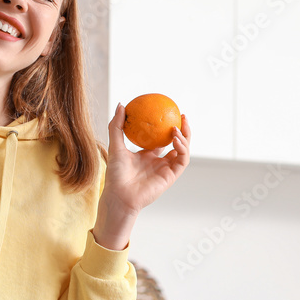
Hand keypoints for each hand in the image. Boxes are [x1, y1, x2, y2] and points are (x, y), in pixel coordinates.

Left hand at [93, 105, 190, 249]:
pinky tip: (176, 138)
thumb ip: (117, 126)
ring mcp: (166, 169)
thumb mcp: (115, 145)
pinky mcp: (171, 176)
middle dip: (183, 129)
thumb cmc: (115, 174)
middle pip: (177, 143)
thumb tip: (122, 104)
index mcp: (147, 156)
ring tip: (177, 127)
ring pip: (183, 150)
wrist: (119, 195)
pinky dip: (182, 148)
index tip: (168, 112)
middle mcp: (159, 162)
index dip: (167, 126)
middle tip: (182, 115)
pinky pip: (182, 160)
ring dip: (184, 137)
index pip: (161, 139)